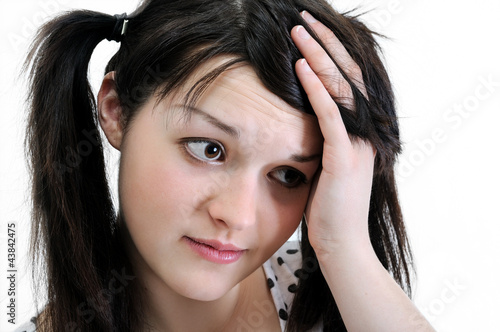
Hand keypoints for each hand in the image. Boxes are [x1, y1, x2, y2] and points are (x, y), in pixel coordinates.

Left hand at [291, 11, 375, 258]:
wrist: (341, 243)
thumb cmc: (328, 207)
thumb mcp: (326, 164)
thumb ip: (321, 138)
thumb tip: (302, 117)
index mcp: (360, 131)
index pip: (348, 81)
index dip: (330, 54)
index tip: (309, 34)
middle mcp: (365, 131)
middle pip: (348, 75)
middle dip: (325, 44)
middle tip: (303, 20)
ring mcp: (358, 143)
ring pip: (341, 88)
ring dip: (319, 57)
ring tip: (299, 32)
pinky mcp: (344, 158)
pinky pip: (331, 115)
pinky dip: (317, 89)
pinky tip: (301, 67)